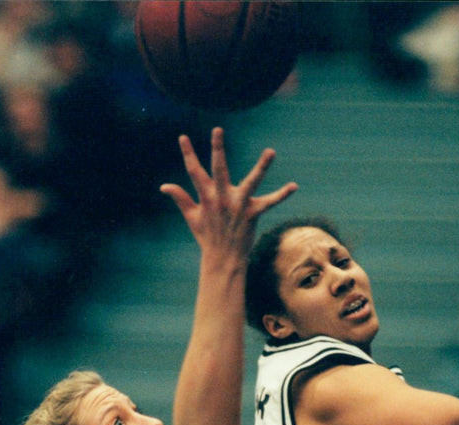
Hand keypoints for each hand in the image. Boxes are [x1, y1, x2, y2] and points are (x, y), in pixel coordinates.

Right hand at [160, 128, 296, 259]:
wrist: (222, 260)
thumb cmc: (207, 236)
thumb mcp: (192, 217)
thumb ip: (181, 198)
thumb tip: (164, 186)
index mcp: (207, 197)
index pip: (194, 172)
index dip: (188, 154)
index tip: (182, 137)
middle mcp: (221, 199)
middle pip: (219, 169)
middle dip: (218, 149)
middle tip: (217, 130)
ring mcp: (238, 206)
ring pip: (251, 182)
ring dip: (262, 167)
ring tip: (271, 151)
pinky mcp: (252, 214)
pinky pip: (269, 203)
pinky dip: (282, 195)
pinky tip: (294, 186)